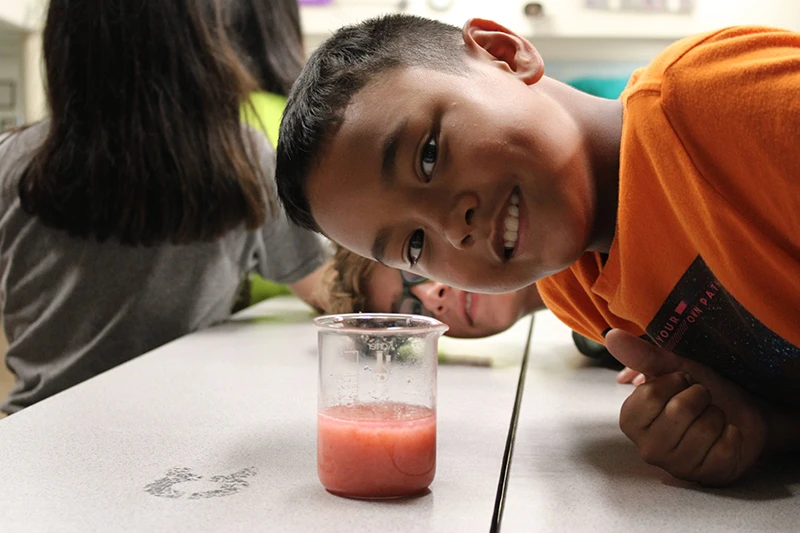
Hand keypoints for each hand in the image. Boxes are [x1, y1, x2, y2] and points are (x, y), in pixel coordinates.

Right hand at [605, 329, 767, 485]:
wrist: (741, 411)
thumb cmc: (701, 389)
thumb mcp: (672, 368)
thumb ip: (642, 355)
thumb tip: (612, 336)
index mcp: (632, 421)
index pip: (651, 395)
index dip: (674, 381)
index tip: (681, 383)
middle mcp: (649, 448)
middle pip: (681, 410)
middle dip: (699, 396)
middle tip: (700, 400)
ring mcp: (678, 466)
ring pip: (706, 428)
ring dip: (717, 414)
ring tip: (712, 416)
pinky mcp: (707, 477)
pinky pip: (726, 446)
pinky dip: (733, 433)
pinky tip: (725, 434)